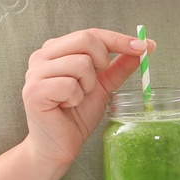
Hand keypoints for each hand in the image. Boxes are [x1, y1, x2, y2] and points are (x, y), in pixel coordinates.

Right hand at [21, 29, 154, 168]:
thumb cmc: (75, 115)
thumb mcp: (102, 86)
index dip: (118, 39)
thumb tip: (145, 46)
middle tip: (95, 84)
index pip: (91, 34)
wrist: (58, 146)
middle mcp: (41, 56)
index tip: (143, 46)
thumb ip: (118, 66)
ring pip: (80, 63)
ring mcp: (35, 73)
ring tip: (76, 98)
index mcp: (55, 50)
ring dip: (88, 86)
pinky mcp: (34, 91)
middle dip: (101, 62)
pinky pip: (69, 85)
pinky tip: (66, 106)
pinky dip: (76, 99)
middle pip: (85, 40)